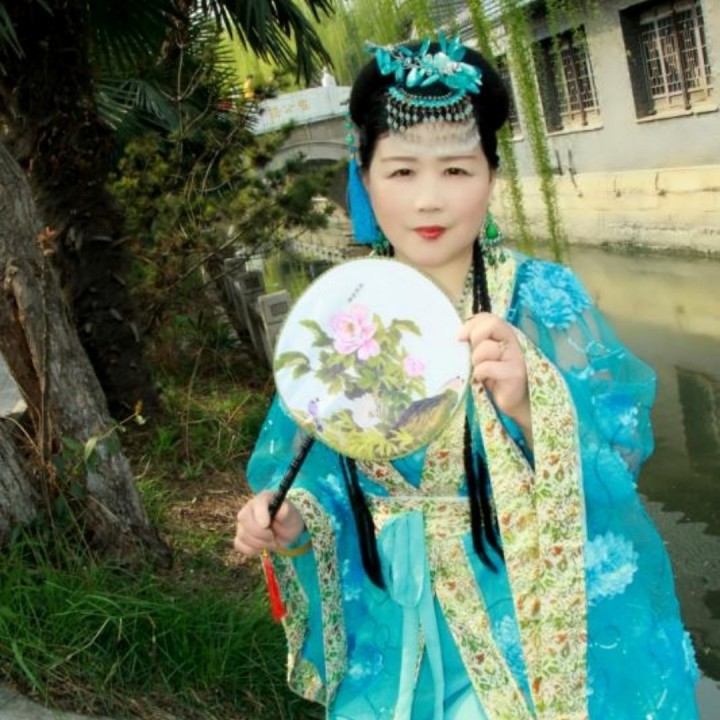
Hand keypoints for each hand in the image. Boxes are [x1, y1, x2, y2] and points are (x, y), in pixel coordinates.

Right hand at [233, 491, 304, 555]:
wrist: (286, 533)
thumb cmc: (289, 520)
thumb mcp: (293, 516)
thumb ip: (286, 512)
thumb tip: (279, 512)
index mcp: (264, 498)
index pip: (257, 503)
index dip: (260, 515)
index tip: (266, 525)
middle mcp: (250, 508)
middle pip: (244, 519)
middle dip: (260, 533)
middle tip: (272, 536)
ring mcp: (243, 522)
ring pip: (242, 534)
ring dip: (259, 543)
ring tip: (270, 541)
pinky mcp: (240, 535)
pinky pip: (239, 544)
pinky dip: (251, 549)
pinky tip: (261, 546)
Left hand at [458, 312, 531, 443]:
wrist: (514, 401)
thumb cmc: (495, 377)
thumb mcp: (483, 356)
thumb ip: (476, 342)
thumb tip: (458, 336)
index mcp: (505, 335)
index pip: (488, 318)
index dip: (471, 324)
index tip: (460, 337)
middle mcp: (513, 342)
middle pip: (491, 325)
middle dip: (475, 339)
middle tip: (474, 357)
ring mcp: (516, 357)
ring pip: (486, 348)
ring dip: (476, 361)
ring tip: (481, 371)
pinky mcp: (514, 373)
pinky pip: (487, 367)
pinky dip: (479, 374)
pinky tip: (483, 380)